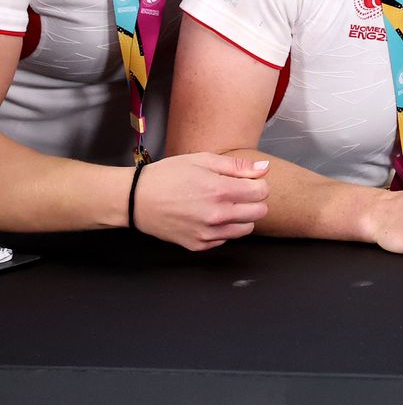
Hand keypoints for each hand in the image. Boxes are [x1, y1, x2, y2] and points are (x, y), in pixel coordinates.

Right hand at [131, 153, 270, 250]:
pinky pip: (225, 240)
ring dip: (242, 217)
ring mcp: (207, 233)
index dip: (258, 184)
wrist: (135, 199)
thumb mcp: (202, 160)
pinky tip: (210, 217)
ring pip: (246, 229)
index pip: (262, 192)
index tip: (247, 181)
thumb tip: (264, 168)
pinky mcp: (197, 245)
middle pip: (259, 212)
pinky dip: (223, 229)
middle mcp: (217, 215)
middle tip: (238, 193)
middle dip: (254, 201)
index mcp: (220, 191)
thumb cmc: (167, 175)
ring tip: (224, 206)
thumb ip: (237, 166)